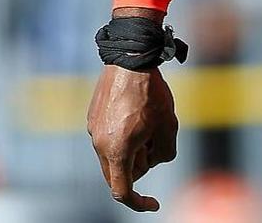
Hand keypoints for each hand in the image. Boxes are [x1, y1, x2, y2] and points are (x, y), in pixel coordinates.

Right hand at [87, 65, 177, 211]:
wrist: (130, 58)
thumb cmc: (152, 92)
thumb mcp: (168, 126)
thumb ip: (163, 153)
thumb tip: (152, 160)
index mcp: (117, 150)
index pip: (123, 191)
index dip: (139, 202)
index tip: (153, 203)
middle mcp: (99, 143)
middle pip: (119, 173)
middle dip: (139, 166)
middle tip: (155, 141)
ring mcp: (93, 130)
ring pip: (113, 155)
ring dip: (131, 149)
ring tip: (147, 120)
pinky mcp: (92, 117)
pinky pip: (108, 137)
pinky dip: (123, 136)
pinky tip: (136, 112)